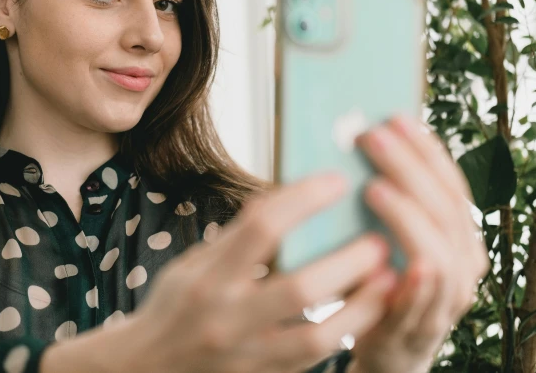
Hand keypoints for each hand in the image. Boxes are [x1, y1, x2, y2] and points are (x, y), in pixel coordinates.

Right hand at [126, 172, 397, 372]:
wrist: (146, 371)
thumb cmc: (174, 307)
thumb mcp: (193, 264)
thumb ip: (236, 238)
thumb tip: (283, 200)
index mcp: (206, 277)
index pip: (260, 228)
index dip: (303, 199)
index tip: (336, 181)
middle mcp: (226, 317)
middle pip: (298, 287)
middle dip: (346, 261)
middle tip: (378, 240)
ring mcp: (247, 354)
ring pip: (317, 335)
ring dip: (362, 305)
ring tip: (389, 278)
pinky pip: (315, 357)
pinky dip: (347, 330)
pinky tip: (369, 309)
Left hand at [349, 115, 489, 372]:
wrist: (388, 347)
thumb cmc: (384, 278)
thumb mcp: (391, 235)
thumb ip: (386, 200)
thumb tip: (353, 140)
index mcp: (461, 233)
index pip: (451, 183)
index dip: (426, 149)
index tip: (397, 117)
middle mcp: (465, 263)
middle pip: (445, 209)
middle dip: (410, 169)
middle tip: (373, 137)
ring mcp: (447, 300)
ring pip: (440, 254)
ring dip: (408, 217)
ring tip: (374, 188)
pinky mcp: (419, 331)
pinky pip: (423, 305)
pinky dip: (416, 282)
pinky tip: (398, 258)